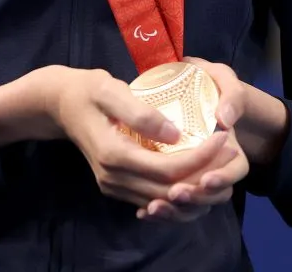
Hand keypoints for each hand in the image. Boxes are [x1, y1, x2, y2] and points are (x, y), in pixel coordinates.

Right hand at [42, 66, 243, 221]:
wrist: (60, 104)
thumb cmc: (87, 90)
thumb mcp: (110, 90)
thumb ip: (141, 113)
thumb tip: (176, 135)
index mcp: (114, 155)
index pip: (168, 169)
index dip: (201, 157)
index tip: (223, 136)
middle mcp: (114, 178)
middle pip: (170, 191)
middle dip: (205, 176)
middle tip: (231, 154)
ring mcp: (113, 186)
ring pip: (163, 201)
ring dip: (195, 189)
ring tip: (220, 167)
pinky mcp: (116, 186)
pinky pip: (152, 199)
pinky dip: (177, 193)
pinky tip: (197, 177)